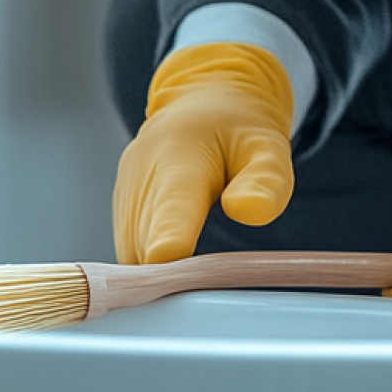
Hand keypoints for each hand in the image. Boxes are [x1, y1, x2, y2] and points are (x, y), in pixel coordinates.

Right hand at [112, 42, 294, 263]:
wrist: (205, 100)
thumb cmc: (239, 128)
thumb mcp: (269, 145)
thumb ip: (265, 179)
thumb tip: (248, 211)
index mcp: (180, 155)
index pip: (171, 207)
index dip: (169, 240)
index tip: (170, 264)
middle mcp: (142, 173)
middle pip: (145, 242)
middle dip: (167, 275)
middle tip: (202, 291)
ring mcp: (126, 191)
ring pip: (132, 253)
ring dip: (156, 275)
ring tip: (192, 281)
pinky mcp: (122, 206)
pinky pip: (129, 248)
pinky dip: (148, 266)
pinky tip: (175, 268)